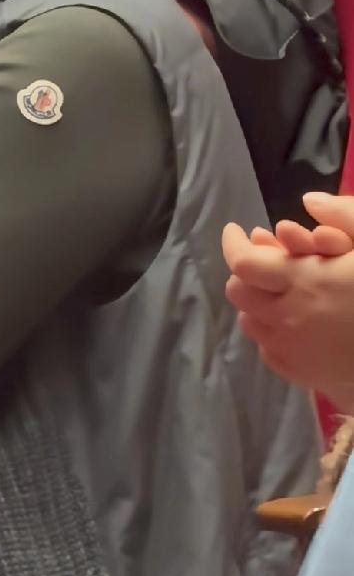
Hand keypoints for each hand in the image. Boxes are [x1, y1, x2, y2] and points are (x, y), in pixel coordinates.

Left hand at [223, 213, 353, 408]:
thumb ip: (346, 216)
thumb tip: (310, 200)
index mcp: (307, 281)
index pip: (244, 263)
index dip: (234, 244)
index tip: (237, 230)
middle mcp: (290, 317)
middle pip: (240, 293)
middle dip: (246, 271)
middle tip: (265, 258)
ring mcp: (295, 350)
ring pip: (250, 323)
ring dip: (258, 302)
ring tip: (278, 290)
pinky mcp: (304, 375)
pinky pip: (269, 351)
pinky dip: (272, 331)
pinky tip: (293, 322)